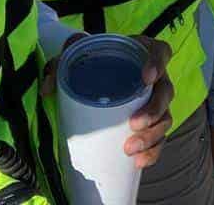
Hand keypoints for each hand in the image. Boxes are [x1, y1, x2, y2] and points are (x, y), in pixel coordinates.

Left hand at [42, 34, 173, 168]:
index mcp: (141, 53)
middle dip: (154, 110)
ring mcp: (155, 102)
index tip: (146, 77)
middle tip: (134, 124)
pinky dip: (152, 152)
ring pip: (165, 118)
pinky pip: (159, 139)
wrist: (93, 79)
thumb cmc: (90, 62)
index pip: (160, 51)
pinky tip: (138, 162)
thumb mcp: (75, 56)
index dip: (158, 63)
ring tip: (130, 148)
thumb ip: (62, 61)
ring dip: (152, 136)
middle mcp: (155, 78)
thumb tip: (48, 87)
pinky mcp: (151, 124)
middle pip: (166, 91)